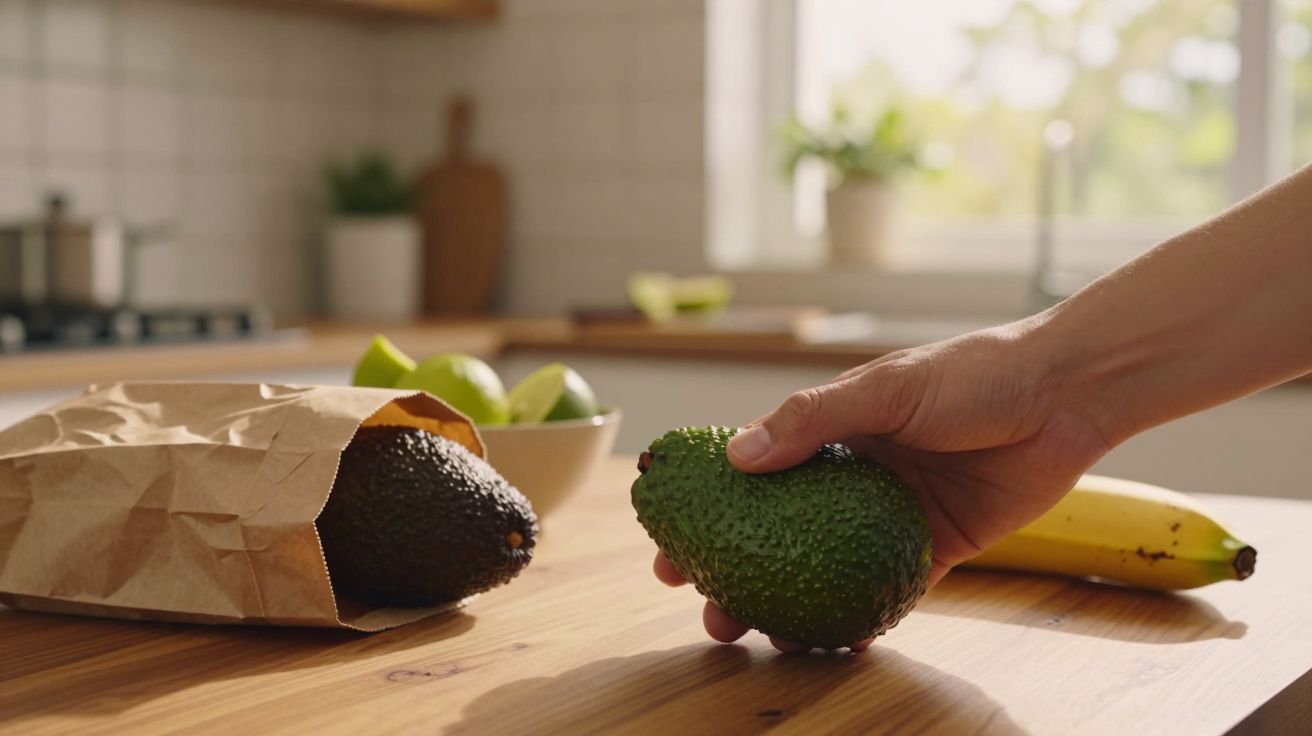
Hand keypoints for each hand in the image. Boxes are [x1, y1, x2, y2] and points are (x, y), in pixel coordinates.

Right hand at [652, 321, 1113, 652]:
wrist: (1062, 395)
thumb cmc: (971, 375)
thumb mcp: (884, 388)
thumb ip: (812, 419)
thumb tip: (738, 456)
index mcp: (833, 433)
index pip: (755, 476)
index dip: (711, 510)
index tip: (671, 544)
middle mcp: (854, 478)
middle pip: (781, 534)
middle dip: (739, 574)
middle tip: (707, 611)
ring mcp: (891, 515)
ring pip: (827, 570)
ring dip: (792, 603)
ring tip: (761, 635)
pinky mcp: (936, 546)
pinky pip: (889, 589)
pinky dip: (861, 615)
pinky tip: (833, 641)